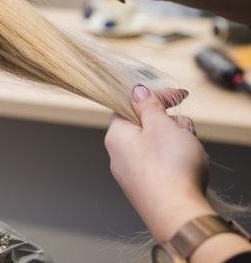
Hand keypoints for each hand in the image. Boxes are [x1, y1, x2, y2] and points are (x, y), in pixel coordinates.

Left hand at [105, 85, 213, 241]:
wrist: (177, 214)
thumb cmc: (169, 168)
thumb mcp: (161, 125)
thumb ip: (148, 105)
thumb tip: (136, 91)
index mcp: (116, 135)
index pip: (129, 105)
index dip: (154, 97)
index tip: (177, 96)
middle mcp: (118, 154)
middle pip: (146, 125)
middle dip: (170, 124)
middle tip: (183, 131)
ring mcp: (132, 173)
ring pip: (156, 145)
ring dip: (175, 142)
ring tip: (187, 151)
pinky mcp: (146, 187)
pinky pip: (161, 164)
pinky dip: (175, 160)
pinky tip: (187, 168)